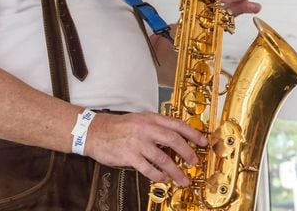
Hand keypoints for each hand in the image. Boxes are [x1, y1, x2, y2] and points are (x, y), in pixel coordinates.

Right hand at [84, 111, 207, 184]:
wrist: (93, 131)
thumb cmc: (117, 127)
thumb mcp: (138, 120)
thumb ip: (155, 126)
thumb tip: (175, 137)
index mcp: (150, 118)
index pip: (177, 124)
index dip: (193, 133)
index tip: (203, 141)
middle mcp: (145, 128)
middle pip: (174, 140)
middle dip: (188, 153)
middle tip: (194, 162)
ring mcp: (137, 142)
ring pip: (163, 158)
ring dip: (176, 171)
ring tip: (182, 179)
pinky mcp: (129, 155)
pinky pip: (148, 169)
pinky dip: (158, 176)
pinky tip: (162, 179)